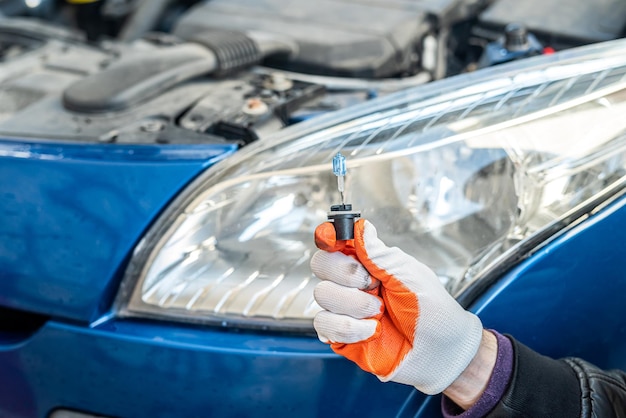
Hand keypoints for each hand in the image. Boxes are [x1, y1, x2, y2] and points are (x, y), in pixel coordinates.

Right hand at [311, 219, 482, 394]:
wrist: (442, 352)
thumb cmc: (434, 312)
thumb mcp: (410, 276)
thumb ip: (380, 255)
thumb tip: (361, 227)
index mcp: (370, 263)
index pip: (337, 243)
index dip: (329, 237)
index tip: (332, 239)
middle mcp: (353, 284)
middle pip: (321, 264)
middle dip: (345, 273)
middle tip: (372, 284)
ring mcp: (345, 310)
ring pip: (322, 295)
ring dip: (353, 304)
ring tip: (379, 313)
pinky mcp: (341, 336)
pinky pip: (324, 325)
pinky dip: (349, 328)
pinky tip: (371, 331)